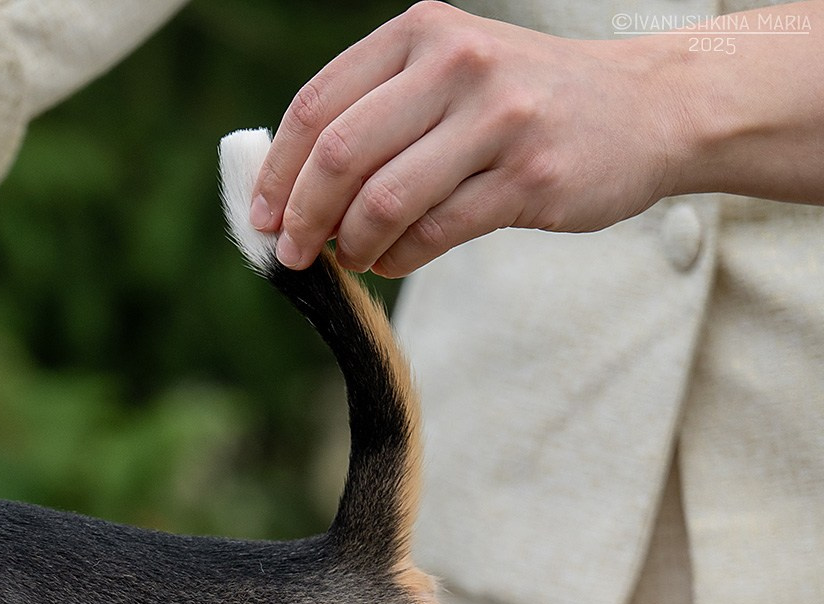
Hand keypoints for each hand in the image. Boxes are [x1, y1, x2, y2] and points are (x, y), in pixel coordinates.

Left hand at [249, 2, 692, 276]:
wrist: (651, 107)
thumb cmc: (526, 101)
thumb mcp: (449, 72)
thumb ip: (375, 112)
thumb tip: (286, 192)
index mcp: (422, 33)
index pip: (316, 107)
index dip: (276, 172)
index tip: (262, 217)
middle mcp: (458, 64)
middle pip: (339, 155)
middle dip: (303, 217)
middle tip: (294, 253)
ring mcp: (498, 119)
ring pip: (383, 200)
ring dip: (352, 244)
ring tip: (352, 256)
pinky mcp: (529, 175)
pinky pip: (433, 233)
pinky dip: (397, 258)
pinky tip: (393, 260)